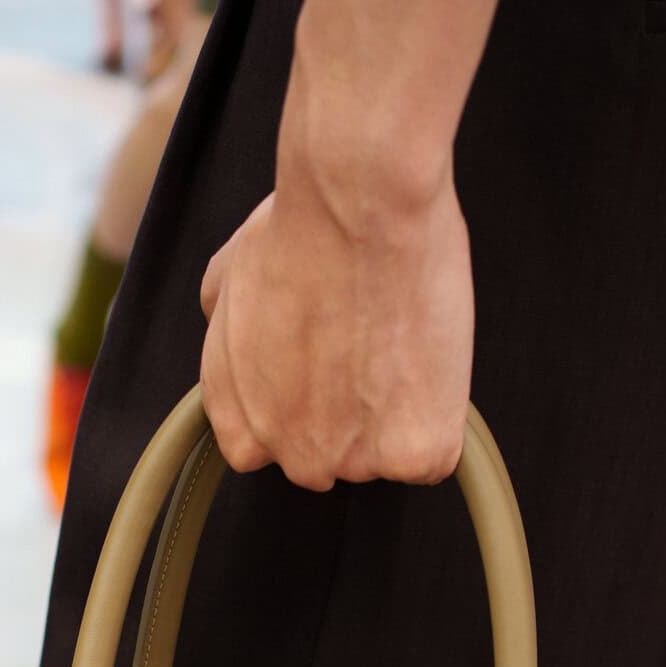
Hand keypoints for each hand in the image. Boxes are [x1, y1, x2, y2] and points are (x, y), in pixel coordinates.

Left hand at [200, 164, 472, 490]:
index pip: (265, 451)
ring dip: (395, 417)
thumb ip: (226, 330)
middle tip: (368, 350)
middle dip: (348, 417)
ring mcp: (353, 461)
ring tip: (398, 344)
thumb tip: (231, 332)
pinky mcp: (413, 453)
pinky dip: (439, 420)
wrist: (359, 206)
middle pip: (328, 460)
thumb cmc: (301, 227)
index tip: (320, 373)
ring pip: (383, 458)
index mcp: (241, 420)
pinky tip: (428, 366)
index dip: (298, 409)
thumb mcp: (230, 278)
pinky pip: (432, 459)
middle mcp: (290, 455)